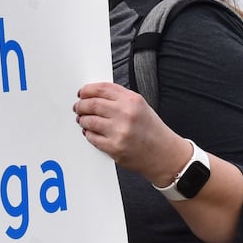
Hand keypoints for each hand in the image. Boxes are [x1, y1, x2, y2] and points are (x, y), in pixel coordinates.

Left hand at [73, 81, 192, 185]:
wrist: (164, 154)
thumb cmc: (151, 130)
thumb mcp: (140, 106)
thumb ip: (119, 98)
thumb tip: (93, 94)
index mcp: (132, 100)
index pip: (101, 89)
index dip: (87, 90)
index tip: (81, 93)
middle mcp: (126, 114)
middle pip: (91, 104)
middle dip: (81, 105)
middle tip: (78, 107)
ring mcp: (119, 131)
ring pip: (88, 121)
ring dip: (82, 120)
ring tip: (83, 120)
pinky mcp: (114, 147)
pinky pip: (91, 137)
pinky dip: (88, 134)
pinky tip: (91, 132)